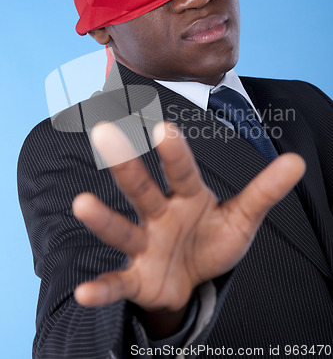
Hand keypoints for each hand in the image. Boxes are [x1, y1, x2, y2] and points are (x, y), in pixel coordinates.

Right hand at [73, 121, 304, 314]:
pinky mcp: (136, 278)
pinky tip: (84, 292)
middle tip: (104, 132)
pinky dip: (102, 288)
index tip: (164, 127)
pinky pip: (118, 283)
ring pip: (123, 230)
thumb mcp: (243, 217)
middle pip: (142, 190)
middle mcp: (160, 216)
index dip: (175, 153)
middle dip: (126, 165)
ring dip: (103, 219)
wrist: (192, 279)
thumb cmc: (212, 239)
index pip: (183, 172)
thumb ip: (265, 191)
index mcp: (188, 198)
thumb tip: (298, 161)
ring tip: (81, 203)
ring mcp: (145, 246)